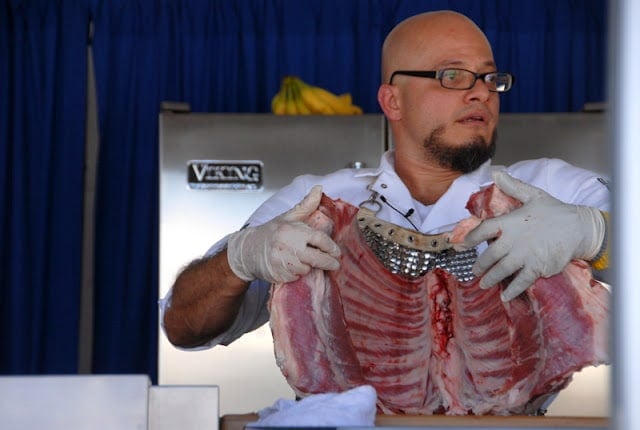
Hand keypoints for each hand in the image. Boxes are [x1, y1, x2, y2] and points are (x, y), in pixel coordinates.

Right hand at [227, 185, 340, 282]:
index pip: (319, 239)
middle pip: (317, 258)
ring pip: (307, 269)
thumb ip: (306, 205)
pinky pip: (296, 277)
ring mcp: (283, 262)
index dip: (331, 247)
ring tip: (302, 260)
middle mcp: (288, 246)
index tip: (337, 252)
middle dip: (329, 263)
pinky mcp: (279, 275)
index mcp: (292, 231)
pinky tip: (291, 266)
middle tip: (335, 264)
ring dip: (309, 267)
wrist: (247, 250)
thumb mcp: (288, 217)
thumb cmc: (270, 233)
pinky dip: (297, 274)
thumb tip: (319, 188)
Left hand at [464, 171, 604, 300]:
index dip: (470, 238)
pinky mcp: (537, 267)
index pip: (483, 230)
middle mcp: (514, 240)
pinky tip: (504, 296)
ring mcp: (525, 255)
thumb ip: (512, 186)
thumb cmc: (554, 211)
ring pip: (502, 270)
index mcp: (510, 222)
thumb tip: (495, 172)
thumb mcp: (533, 195)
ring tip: (483, 284)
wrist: (580, 228)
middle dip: (479, 265)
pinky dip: (511, 290)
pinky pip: (520, 282)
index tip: (460, 245)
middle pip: (489, 255)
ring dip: (490, 279)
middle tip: (474, 271)